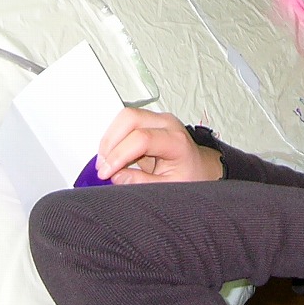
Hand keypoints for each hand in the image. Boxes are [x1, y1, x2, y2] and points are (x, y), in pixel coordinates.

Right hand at [94, 108, 223, 184]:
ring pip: (125, 116)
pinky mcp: (149, 121)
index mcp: (176, 141)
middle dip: (110, 143)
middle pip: (130, 118)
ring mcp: (158, 119)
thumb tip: (116, 176)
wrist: (200, 168)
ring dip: (110, 139)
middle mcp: (167, 124)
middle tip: (103, 166)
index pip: (142, 138)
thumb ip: (142, 183)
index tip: (106, 172)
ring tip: (106, 162)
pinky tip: (112, 155)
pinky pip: (125, 122)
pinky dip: (113, 137)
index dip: (119, 155)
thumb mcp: (168, 188)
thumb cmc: (190, 177)